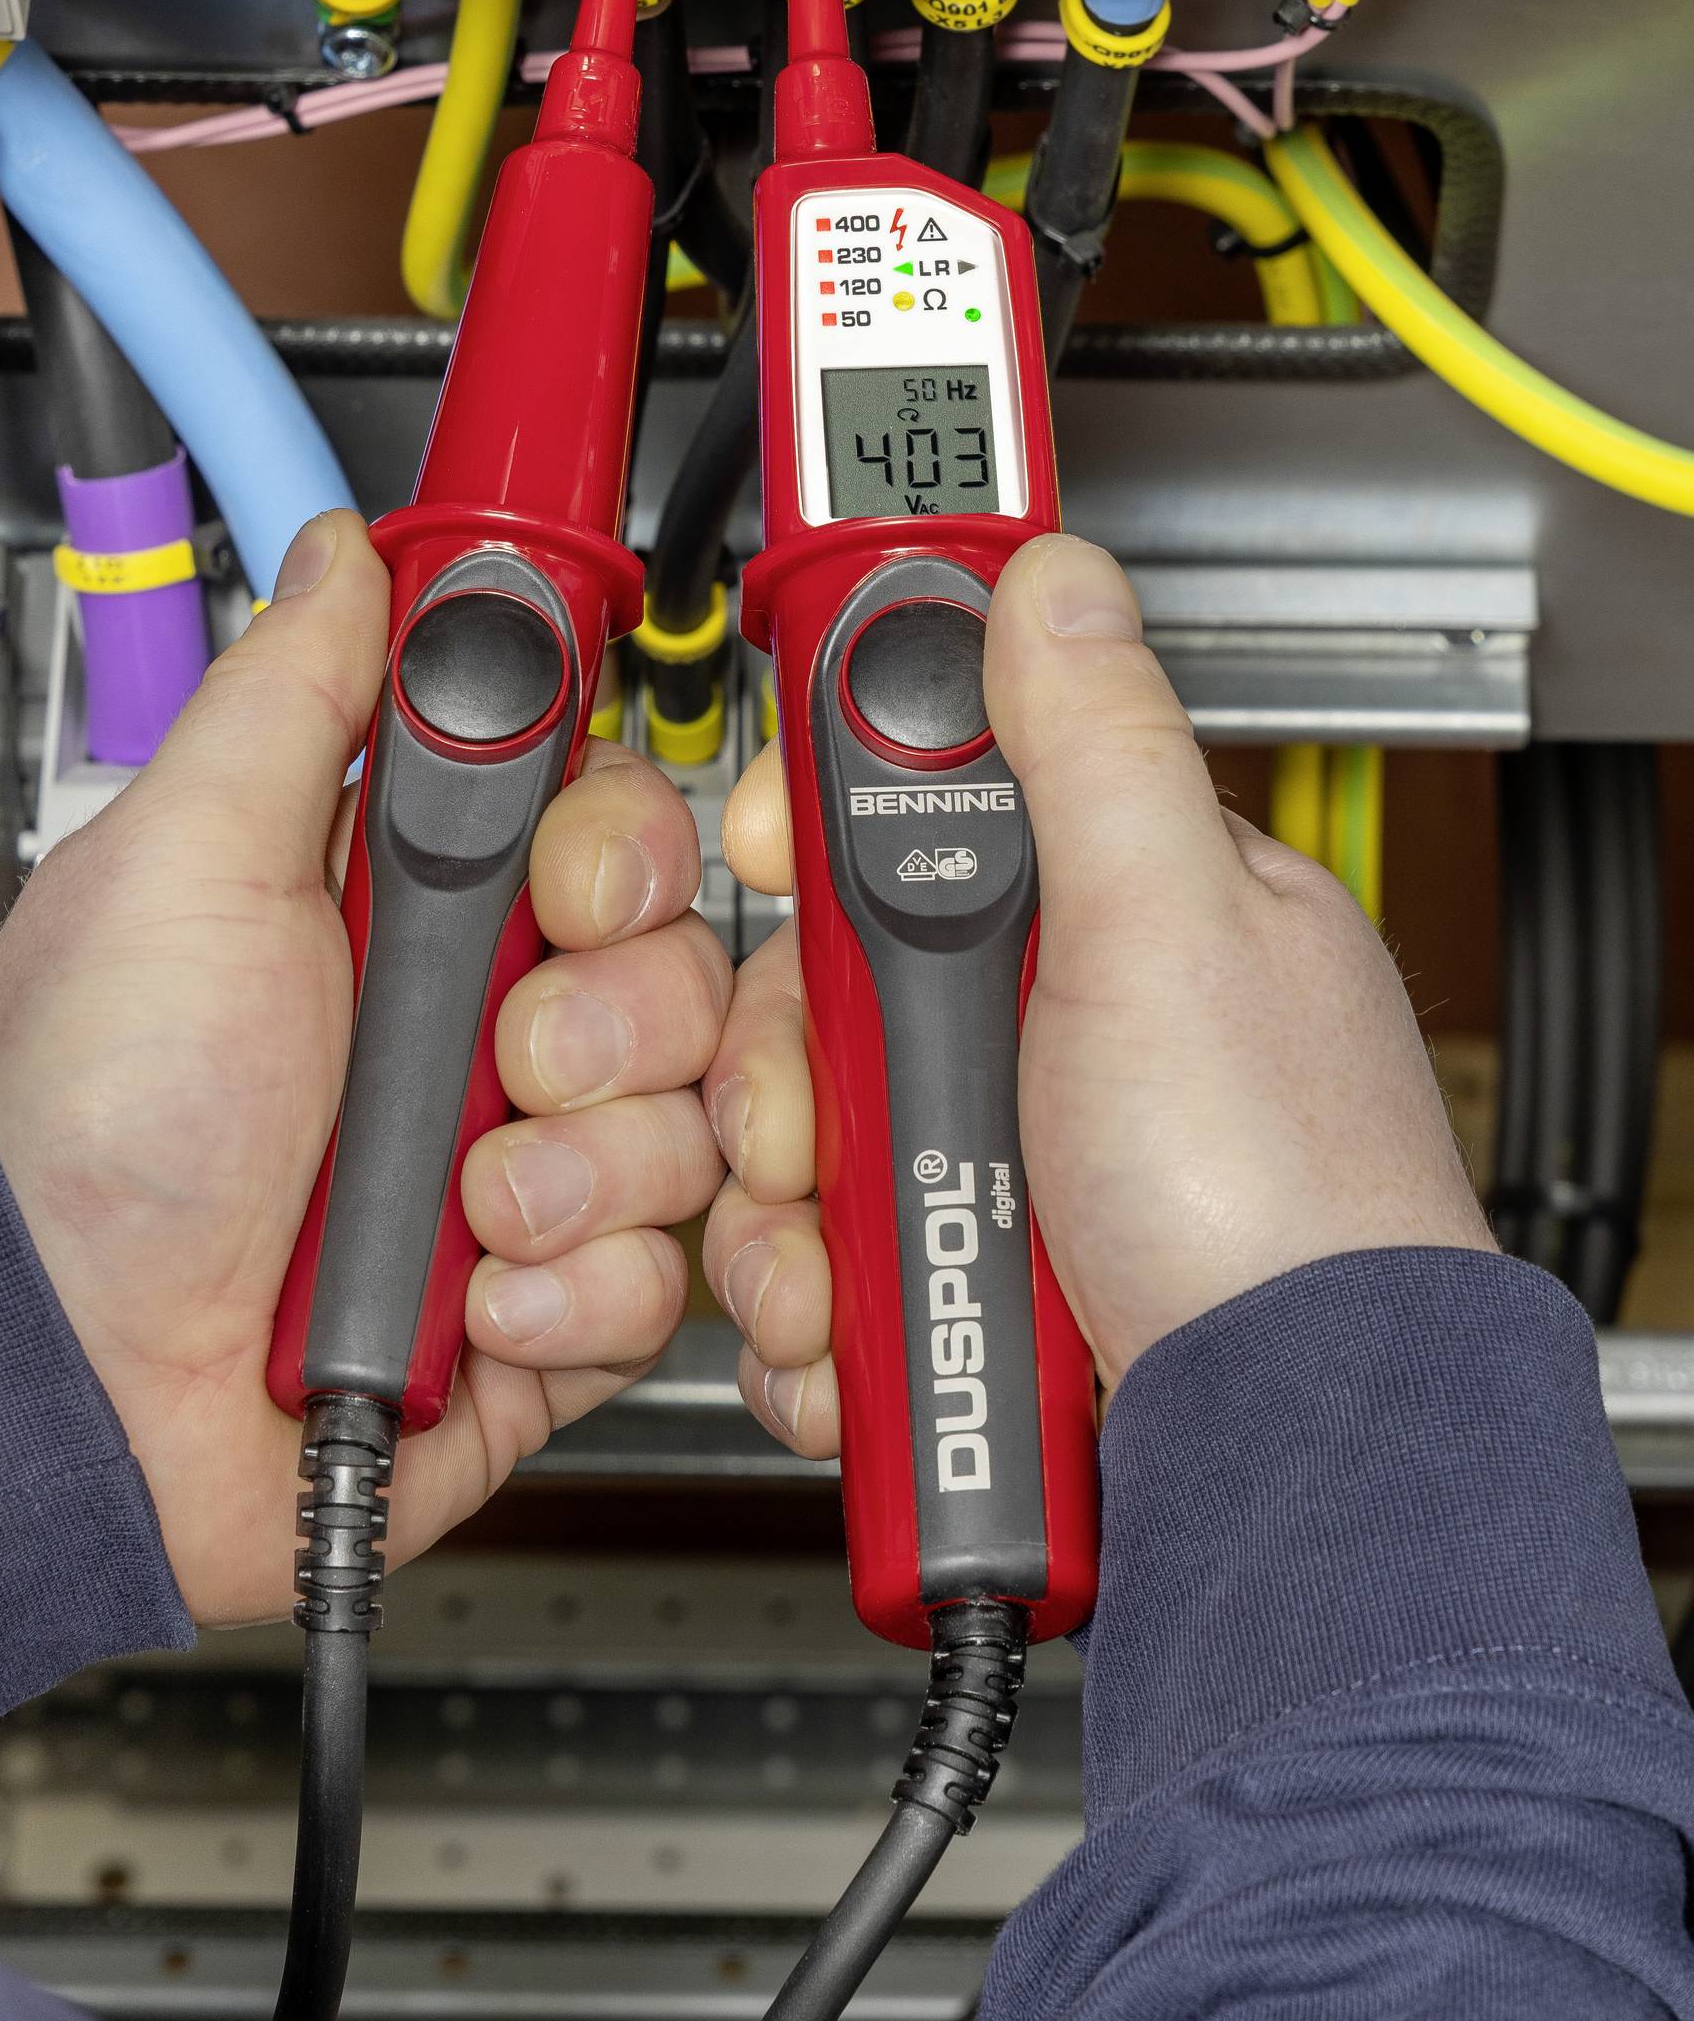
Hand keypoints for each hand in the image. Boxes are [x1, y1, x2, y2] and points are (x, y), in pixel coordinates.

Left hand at [0, 510, 726, 1624]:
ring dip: (582, 1167)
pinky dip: (574, 1291)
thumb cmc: (91, 1127)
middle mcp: (475, 1029)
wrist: (68, 1387)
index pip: (608, 828)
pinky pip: (662, 1277)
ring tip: (461, 1205)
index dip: (617, 847)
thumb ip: (292, 692)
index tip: (567, 888)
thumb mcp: (180, 865)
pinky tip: (472, 1296)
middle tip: (505, 1055)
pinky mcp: (547, 1309)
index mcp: (403, 908)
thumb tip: (349, 549)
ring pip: (690, 1125)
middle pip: (682, 970)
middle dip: (608, 1022)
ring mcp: (518, 1172)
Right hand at [705, 531, 1492, 1450]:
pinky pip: (820, 1256)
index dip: (808, 823)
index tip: (756, 854)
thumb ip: (1096, 743)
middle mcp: (1057, 1024)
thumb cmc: (1275, 1207)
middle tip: (809, 1117)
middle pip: (824, 986)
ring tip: (842, 1258)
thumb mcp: (1174, 928)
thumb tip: (1052, 569)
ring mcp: (1011, 1155)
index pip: (916, 800)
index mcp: (1119, 904)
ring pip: (801, 1132)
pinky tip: (850, 1326)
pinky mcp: (964, 1274)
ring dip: (782, 1206)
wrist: (1278, 1465)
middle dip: (782, 1065)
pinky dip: (810, 1301)